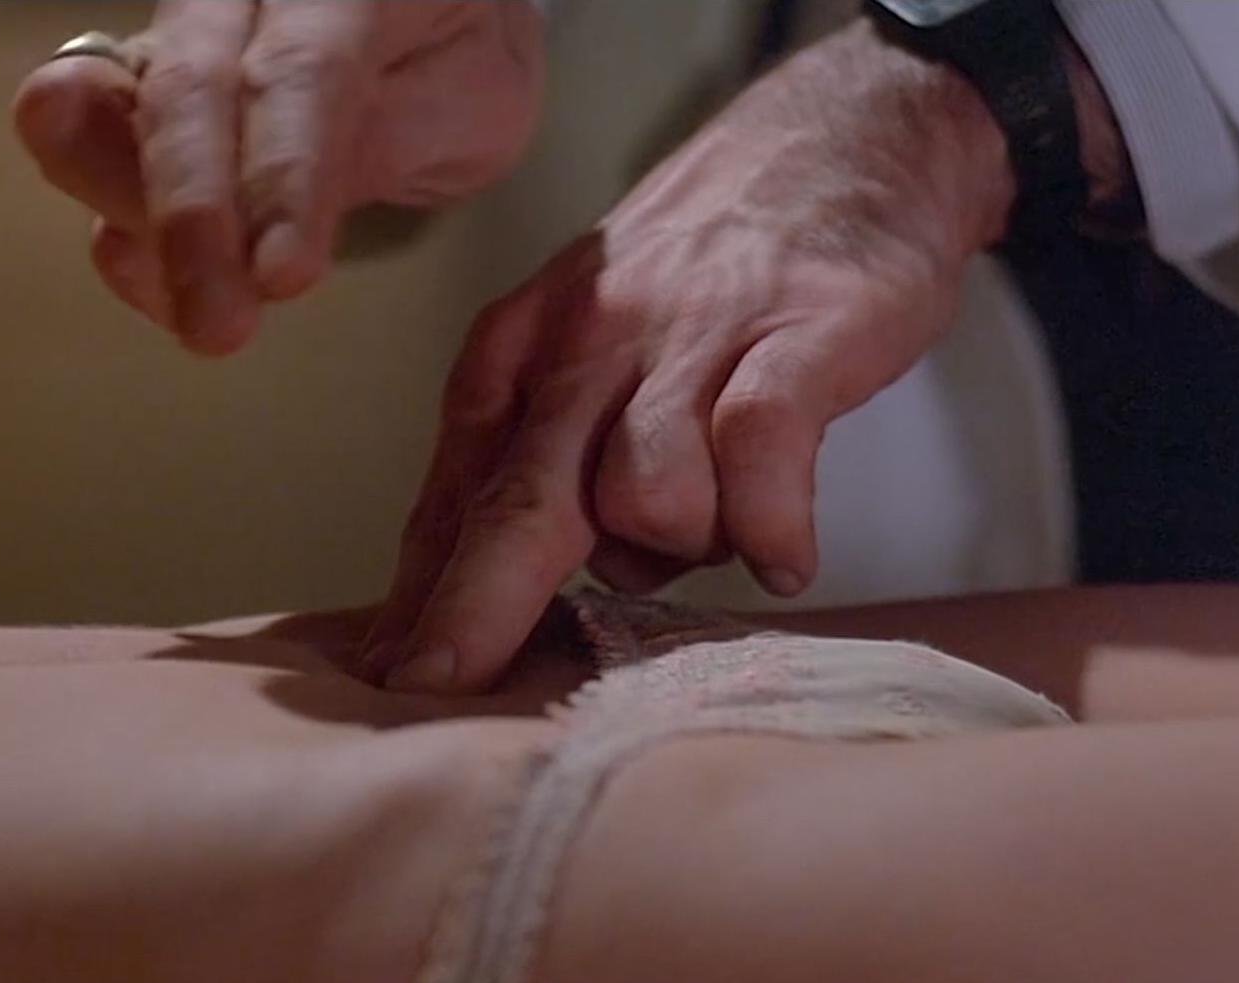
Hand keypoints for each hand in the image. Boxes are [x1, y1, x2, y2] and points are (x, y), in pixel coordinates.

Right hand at [12, 0, 544, 354]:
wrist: (426, 16)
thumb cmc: (450, 57)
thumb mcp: (466, 103)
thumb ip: (386, 147)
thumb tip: (278, 242)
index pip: (299, 72)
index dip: (283, 177)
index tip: (284, 278)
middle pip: (183, 87)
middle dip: (190, 216)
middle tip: (216, 328)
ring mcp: (168, 35)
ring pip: (91, 105)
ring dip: (132, 226)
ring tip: (191, 317)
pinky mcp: (128, 90)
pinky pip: (87, 154)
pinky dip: (125, 239)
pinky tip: (170, 296)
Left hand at [363, 21, 1018, 692]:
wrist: (846, 135)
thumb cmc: (706, 271)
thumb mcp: (588, 340)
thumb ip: (539, 455)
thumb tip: (477, 592)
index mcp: (525, 351)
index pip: (456, 491)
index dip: (423, 592)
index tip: (392, 673)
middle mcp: (590, 345)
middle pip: (522, 504)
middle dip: (476, 609)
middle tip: (443, 687)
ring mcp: (692, 339)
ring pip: (646, 497)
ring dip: (685, 547)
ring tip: (730, 527)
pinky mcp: (796, 336)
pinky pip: (758, 455)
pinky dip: (771, 526)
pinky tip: (786, 556)